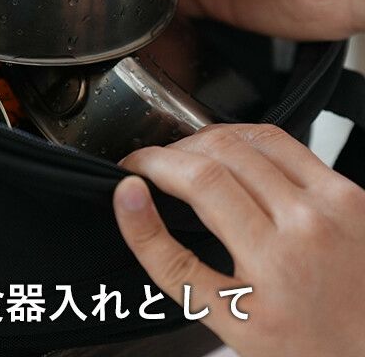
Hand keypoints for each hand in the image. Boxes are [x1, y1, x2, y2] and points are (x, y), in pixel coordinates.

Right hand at [113, 124, 364, 356]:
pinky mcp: (348, 190)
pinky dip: (246, 141)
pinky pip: (284, 143)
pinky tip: (232, 158)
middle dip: (174, 150)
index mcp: (273, 258)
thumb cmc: (301, 343)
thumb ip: (162, 254)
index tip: (133, 165)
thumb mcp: (219, 314)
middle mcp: (308, 221)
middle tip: (156, 167)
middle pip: (220, 149)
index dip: (152, 161)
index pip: (198, 178)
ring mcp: (334, 201)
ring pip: (250, 136)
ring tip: (189, 161)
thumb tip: (128, 196)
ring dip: (206, 140)